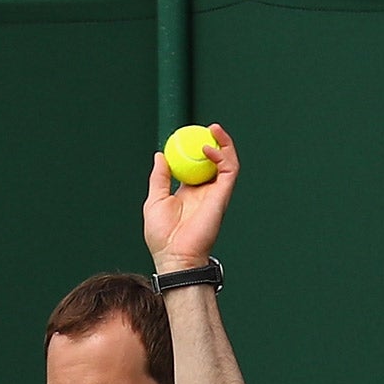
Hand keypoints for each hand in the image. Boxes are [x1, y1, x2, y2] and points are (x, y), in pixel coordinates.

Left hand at [145, 122, 237, 271]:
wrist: (174, 256)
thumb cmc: (162, 237)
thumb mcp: (155, 200)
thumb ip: (159, 177)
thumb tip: (160, 155)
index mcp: (189, 192)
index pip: (196, 165)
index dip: (194, 148)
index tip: (187, 134)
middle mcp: (205, 192)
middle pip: (214, 161)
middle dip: (213, 141)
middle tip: (206, 127)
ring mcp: (215, 194)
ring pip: (227, 162)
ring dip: (223, 143)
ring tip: (213, 129)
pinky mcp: (222, 197)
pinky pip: (229, 171)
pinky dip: (223, 156)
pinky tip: (208, 149)